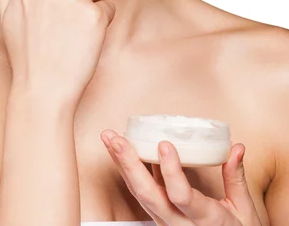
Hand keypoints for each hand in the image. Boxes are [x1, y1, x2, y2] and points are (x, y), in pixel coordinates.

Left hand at [100, 130, 261, 224]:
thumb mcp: (245, 211)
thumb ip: (236, 178)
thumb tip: (237, 147)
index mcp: (205, 221)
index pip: (181, 197)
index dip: (170, 171)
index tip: (165, 143)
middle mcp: (180, 225)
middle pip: (148, 196)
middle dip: (129, 164)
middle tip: (116, 138)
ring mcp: (167, 223)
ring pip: (139, 195)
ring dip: (122, 165)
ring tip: (109, 139)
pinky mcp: (161, 218)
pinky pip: (142, 195)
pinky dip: (130, 172)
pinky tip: (120, 152)